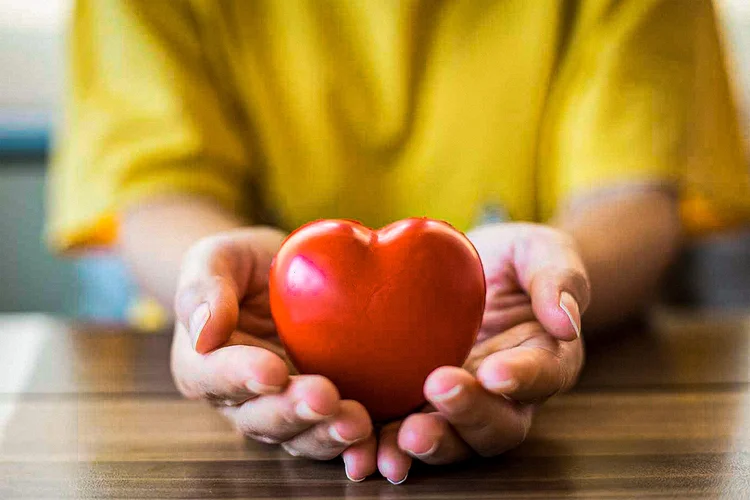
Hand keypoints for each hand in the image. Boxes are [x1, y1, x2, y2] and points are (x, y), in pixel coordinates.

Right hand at [170, 228, 374, 474]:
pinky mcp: (320, 412)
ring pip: (298, 435)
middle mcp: (239, 400)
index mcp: (203, 365)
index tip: (271, 371)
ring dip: (326, 433)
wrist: (281, 275)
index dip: (241, 377)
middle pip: (260, 417)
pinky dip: (355, 442)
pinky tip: (376, 437)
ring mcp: (281, 410)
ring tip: (356, 423)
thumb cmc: (240, 264)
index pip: (214, 376)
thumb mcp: (215, 258)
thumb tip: (204, 330)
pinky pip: (333, 432)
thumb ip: (204, 287)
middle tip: (324, 397)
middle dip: (292, 411)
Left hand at [374, 223, 588, 482]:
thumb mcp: (542, 250)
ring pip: (454, 441)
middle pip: (497, 425)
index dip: (523, 379)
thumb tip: (565, 321)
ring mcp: (462, 404)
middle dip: (467, 415)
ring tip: (399, 437)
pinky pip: (406, 430)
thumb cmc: (517, 258)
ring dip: (427, 444)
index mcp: (546, 358)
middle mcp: (507, 396)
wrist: (472, 268)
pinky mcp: (421, 404)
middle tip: (438, 390)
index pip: (544, 376)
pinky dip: (386, 443)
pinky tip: (362, 447)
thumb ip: (557, 279)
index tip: (495, 371)